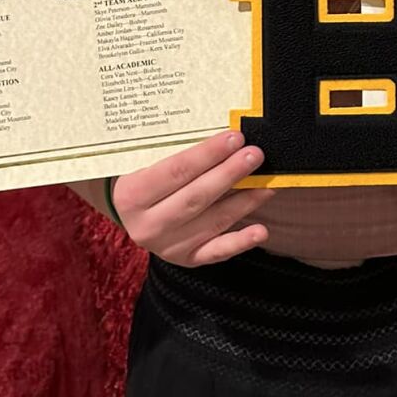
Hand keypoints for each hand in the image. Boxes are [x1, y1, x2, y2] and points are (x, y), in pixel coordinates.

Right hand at [110, 131, 271, 266]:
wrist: (130, 212)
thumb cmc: (142, 176)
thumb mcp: (144, 161)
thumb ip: (175, 151)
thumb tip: (223, 137)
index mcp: (131, 195)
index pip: (175, 171)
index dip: (208, 154)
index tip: (234, 138)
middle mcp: (147, 225)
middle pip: (196, 196)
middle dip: (230, 174)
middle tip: (255, 155)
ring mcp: (167, 245)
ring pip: (212, 221)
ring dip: (244, 201)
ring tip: (267, 182)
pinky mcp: (186, 258)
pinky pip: (216, 251)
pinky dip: (241, 241)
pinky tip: (261, 230)